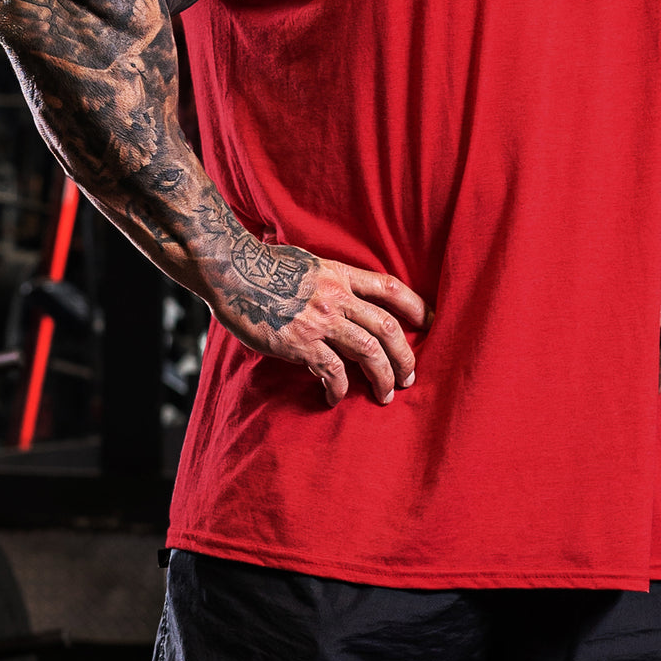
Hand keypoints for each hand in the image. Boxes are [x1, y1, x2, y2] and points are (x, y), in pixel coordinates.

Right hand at [212, 239, 431, 407]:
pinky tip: (336, 397)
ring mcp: (320, 319)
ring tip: (385, 395)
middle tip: (409, 376)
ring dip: (382, 377)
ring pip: (368, 351)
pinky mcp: (300, 342)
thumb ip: (328, 279)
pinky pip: (332, 371)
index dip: (415, 304)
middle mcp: (336, 296)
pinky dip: (339, 388)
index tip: (430, 320)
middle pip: (387, 326)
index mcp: (339, 274)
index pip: (388, 287)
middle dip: (404, 355)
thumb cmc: (262, 265)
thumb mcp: (306, 262)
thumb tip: (342, 297)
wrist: (230, 270)